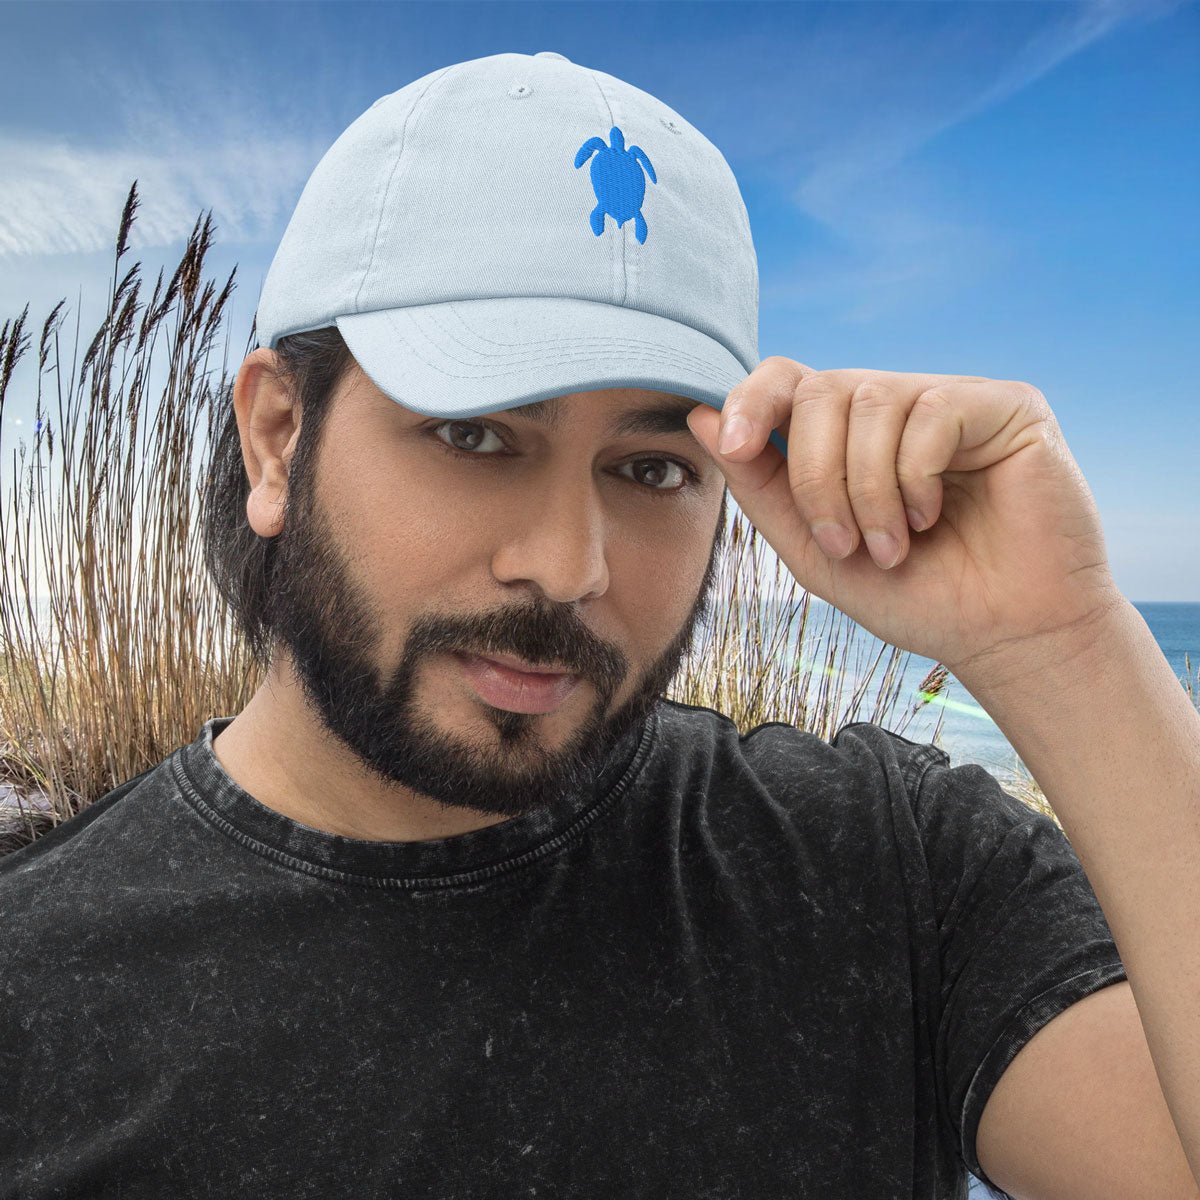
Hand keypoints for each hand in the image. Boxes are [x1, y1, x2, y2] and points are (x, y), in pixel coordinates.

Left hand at [686, 358, 1125, 679]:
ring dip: (865, 490)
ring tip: (890, 546)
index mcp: (846, 435)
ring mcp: (947, 399)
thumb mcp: (814, 550)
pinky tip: (932, 517)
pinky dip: (915, 477)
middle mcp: (894, 406)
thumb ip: (761, 487)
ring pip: (870, 400)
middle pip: (818, 390)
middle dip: (814, 475)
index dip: (750, 400)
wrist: (1000, 636)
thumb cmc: (913, 595)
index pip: (786, 380)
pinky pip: (931, 411)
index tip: (733, 444)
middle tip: (842, 543)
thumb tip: (701, 418)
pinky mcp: (1004, 405)